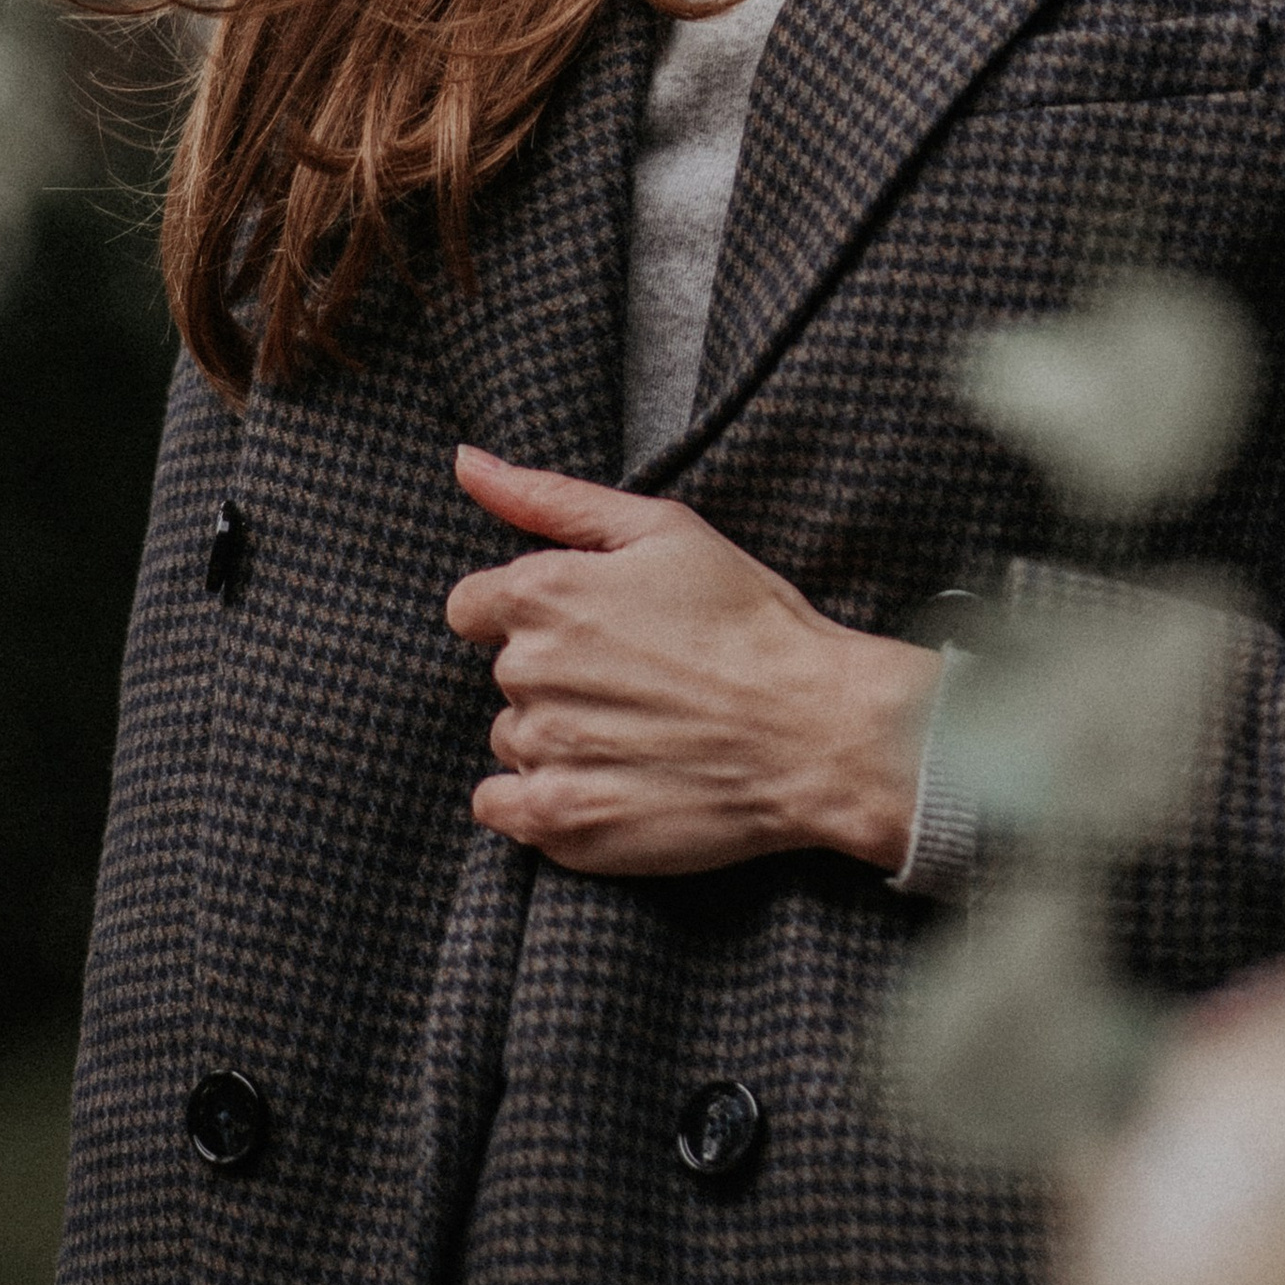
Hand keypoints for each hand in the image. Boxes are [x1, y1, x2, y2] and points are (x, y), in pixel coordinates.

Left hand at [445, 448, 938, 876]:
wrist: (818, 731)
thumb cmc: (750, 622)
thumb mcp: (663, 529)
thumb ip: (550, 497)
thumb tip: (466, 462)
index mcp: (544, 594)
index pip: (471, 606)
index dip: (527, 613)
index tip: (586, 628)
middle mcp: (530, 672)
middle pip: (505, 673)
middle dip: (556, 673)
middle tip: (639, 678)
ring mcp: (543, 752)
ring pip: (513, 738)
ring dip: (556, 736)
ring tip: (639, 731)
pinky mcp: (561, 822)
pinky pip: (502, 808)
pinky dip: (539, 797)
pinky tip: (604, 780)